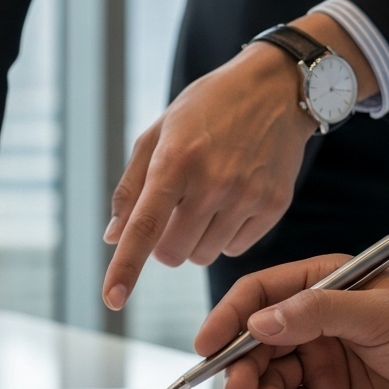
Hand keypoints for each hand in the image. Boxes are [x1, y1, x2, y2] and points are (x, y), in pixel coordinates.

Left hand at [101, 13, 377, 310]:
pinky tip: (232, 200)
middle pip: (172, 253)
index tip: (112, 299)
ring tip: (206, 198)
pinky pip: (235, 249)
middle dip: (164, 242)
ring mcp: (246, 196)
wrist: (275, 88)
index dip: (125, 268)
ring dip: (196, 239)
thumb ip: (131, 188)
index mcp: (175, 162)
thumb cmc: (207, 109)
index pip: (144, 228)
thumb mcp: (157, 135)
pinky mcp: (273, 206)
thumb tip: (112, 238)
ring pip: (203, 256)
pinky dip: (226, 235)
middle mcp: (213, 183)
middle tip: (174, 211)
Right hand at [198, 254, 388, 388]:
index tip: (207, 345)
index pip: (259, 295)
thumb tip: (259, 321)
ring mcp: (322, 363)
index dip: (228, 318)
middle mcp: (315, 323)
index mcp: (324, 286)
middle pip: (254, 342)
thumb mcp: (383, 313)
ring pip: (268, 379)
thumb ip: (319, 312)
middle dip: (241, 367)